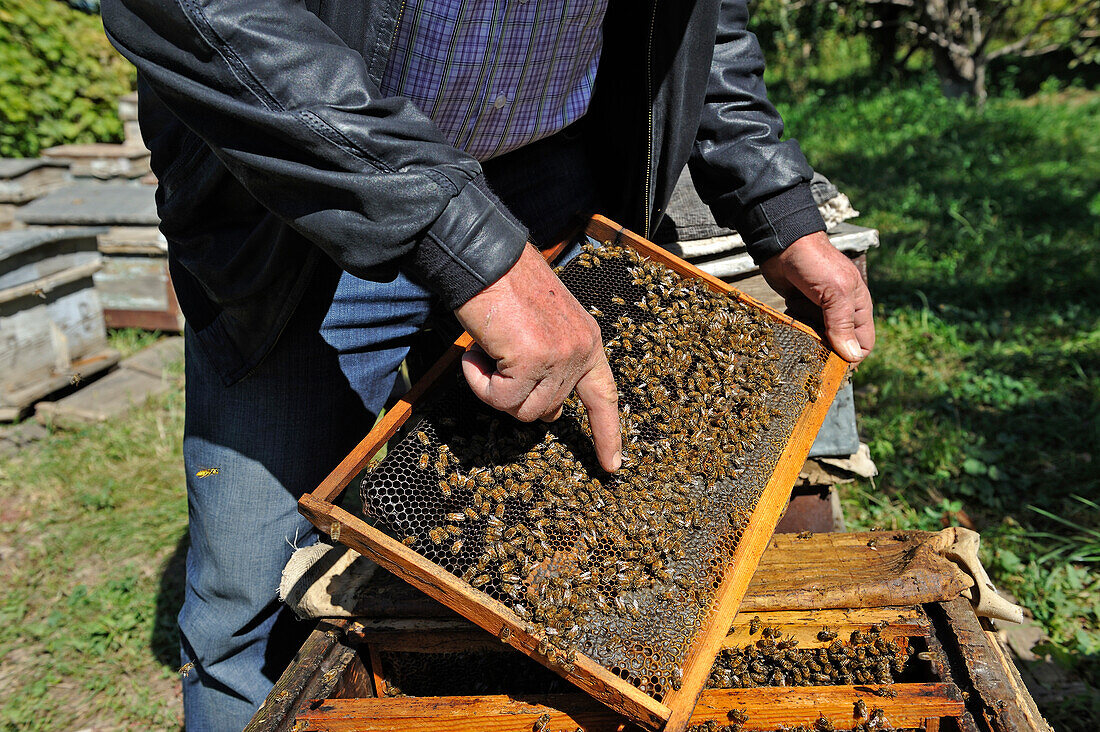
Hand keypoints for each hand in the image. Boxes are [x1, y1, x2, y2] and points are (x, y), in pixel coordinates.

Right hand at [454, 244, 621, 470]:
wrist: (485, 259)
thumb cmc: (506, 288)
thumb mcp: (543, 329)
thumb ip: (551, 366)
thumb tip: (550, 413)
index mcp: (588, 342)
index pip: (604, 397)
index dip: (607, 434)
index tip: (612, 465)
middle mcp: (580, 350)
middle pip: (546, 410)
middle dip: (514, 395)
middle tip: (495, 360)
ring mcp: (559, 356)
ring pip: (522, 410)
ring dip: (494, 388)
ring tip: (486, 351)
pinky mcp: (531, 360)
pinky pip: (499, 398)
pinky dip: (478, 381)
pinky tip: (475, 352)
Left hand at [760, 231, 874, 362]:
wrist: (783, 246)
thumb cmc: (815, 263)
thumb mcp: (835, 292)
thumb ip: (842, 324)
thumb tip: (851, 356)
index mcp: (858, 307)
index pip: (863, 344)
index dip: (851, 356)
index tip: (833, 360)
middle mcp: (841, 311)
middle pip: (838, 344)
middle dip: (824, 343)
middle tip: (811, 332)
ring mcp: (820, 310)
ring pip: (817, 338)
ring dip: (807, 330)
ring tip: (801, 309)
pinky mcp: (801, 308)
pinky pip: (801, 327)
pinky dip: (795, 321)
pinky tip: (791, 306)